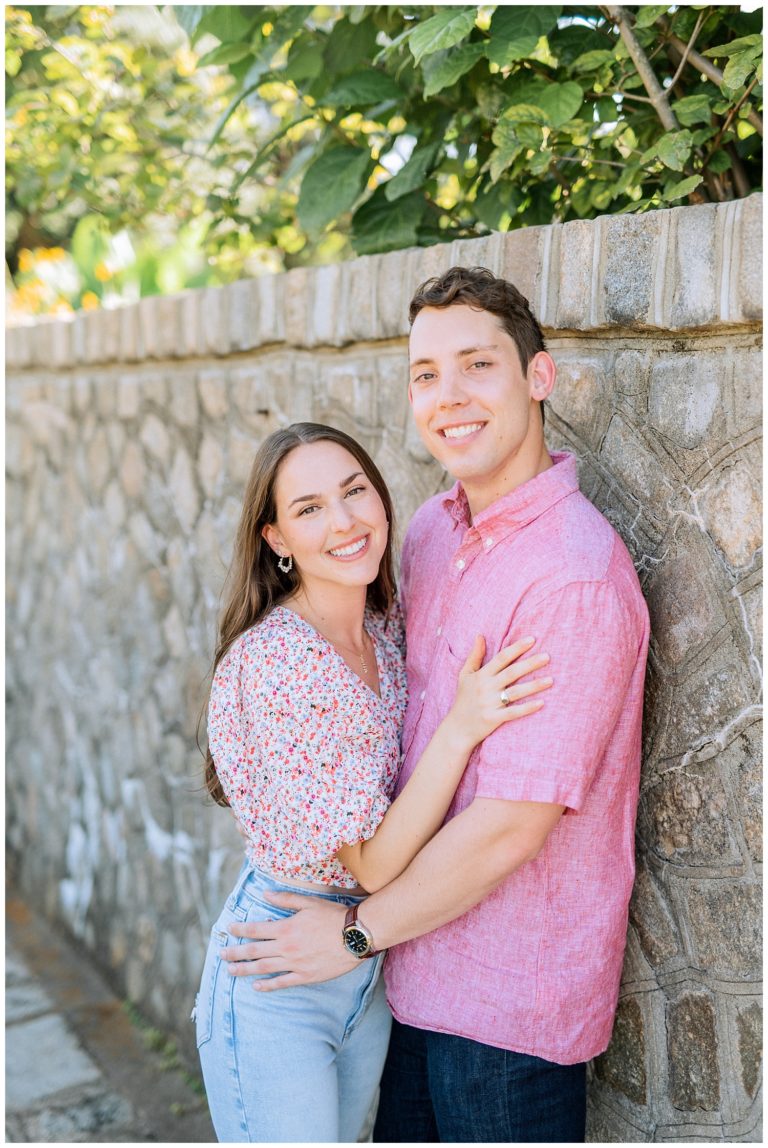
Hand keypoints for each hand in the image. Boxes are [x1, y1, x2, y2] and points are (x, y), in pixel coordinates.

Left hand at [218, 892, 356, 989]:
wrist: (354, 935)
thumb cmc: (333, 916)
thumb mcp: (308, 902)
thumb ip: (285, 899)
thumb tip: (265, 893)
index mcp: (286, 927)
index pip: (256, 929)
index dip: (240, 930)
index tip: (228, 930)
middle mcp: (286, 947)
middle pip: (255, 951)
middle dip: (236, 953)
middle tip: (222, 955)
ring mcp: (294, 963)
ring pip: (264, 968)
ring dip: (245, 970)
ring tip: (231, 971)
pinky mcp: (305, 976)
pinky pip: (282, 982)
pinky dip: (268, 985)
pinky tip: (257, 987)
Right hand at [448, 635, 551, 751]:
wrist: (457, 728)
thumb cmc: (463, 699)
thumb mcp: (465, 675)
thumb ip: (474, 655)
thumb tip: (480, 635)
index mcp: (481, 676)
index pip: (501, 658)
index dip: (516, 648)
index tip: (531, 640)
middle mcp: (486, 688)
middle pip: (511, 673)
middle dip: (529, 664)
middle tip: (547, 657)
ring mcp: (490, 704)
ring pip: (515, 692)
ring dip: (533, 686)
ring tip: (551, 680)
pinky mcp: (494, 719)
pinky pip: (513, 713)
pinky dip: (527, 708)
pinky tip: (541, 703)